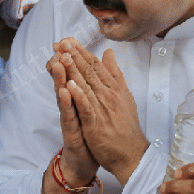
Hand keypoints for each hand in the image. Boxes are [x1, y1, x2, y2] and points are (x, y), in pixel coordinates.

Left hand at [55, 38, 147, 184]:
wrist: (131, 153)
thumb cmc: (126, 125)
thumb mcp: (123, 94)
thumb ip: (114, 73)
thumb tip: (108, 53)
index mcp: (113, 87)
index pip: (95, 65)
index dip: (81, 52)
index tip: (69, 40)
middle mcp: (108, 95)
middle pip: (89, 72)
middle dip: (75, 55)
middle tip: (62, 42)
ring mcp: (102, 109)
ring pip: (86, 86)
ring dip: (74, 70)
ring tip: (63, 55)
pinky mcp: (96, 124)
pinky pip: (86, 108)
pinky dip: (79, 96)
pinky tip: (70, 85)